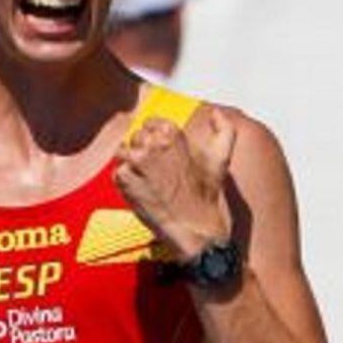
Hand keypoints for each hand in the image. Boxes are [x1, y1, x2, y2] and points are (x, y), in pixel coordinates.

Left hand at [113, 108, 235, 260]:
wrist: (193, 229)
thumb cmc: (205, 196)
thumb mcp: (220, 159)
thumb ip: (225, 131)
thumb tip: (216, 113)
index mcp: (172, 134)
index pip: (149, 123)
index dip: (153, 139)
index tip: (160, 154)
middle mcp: (153, 144)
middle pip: (134, 137)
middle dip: (141, 152)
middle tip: (155, 173)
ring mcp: (136, 162)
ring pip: (122, 152)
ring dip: (131, 166)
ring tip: (146, 182)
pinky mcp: (124, 180)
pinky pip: (118, 173)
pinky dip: (126, 183)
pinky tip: (142, 193)